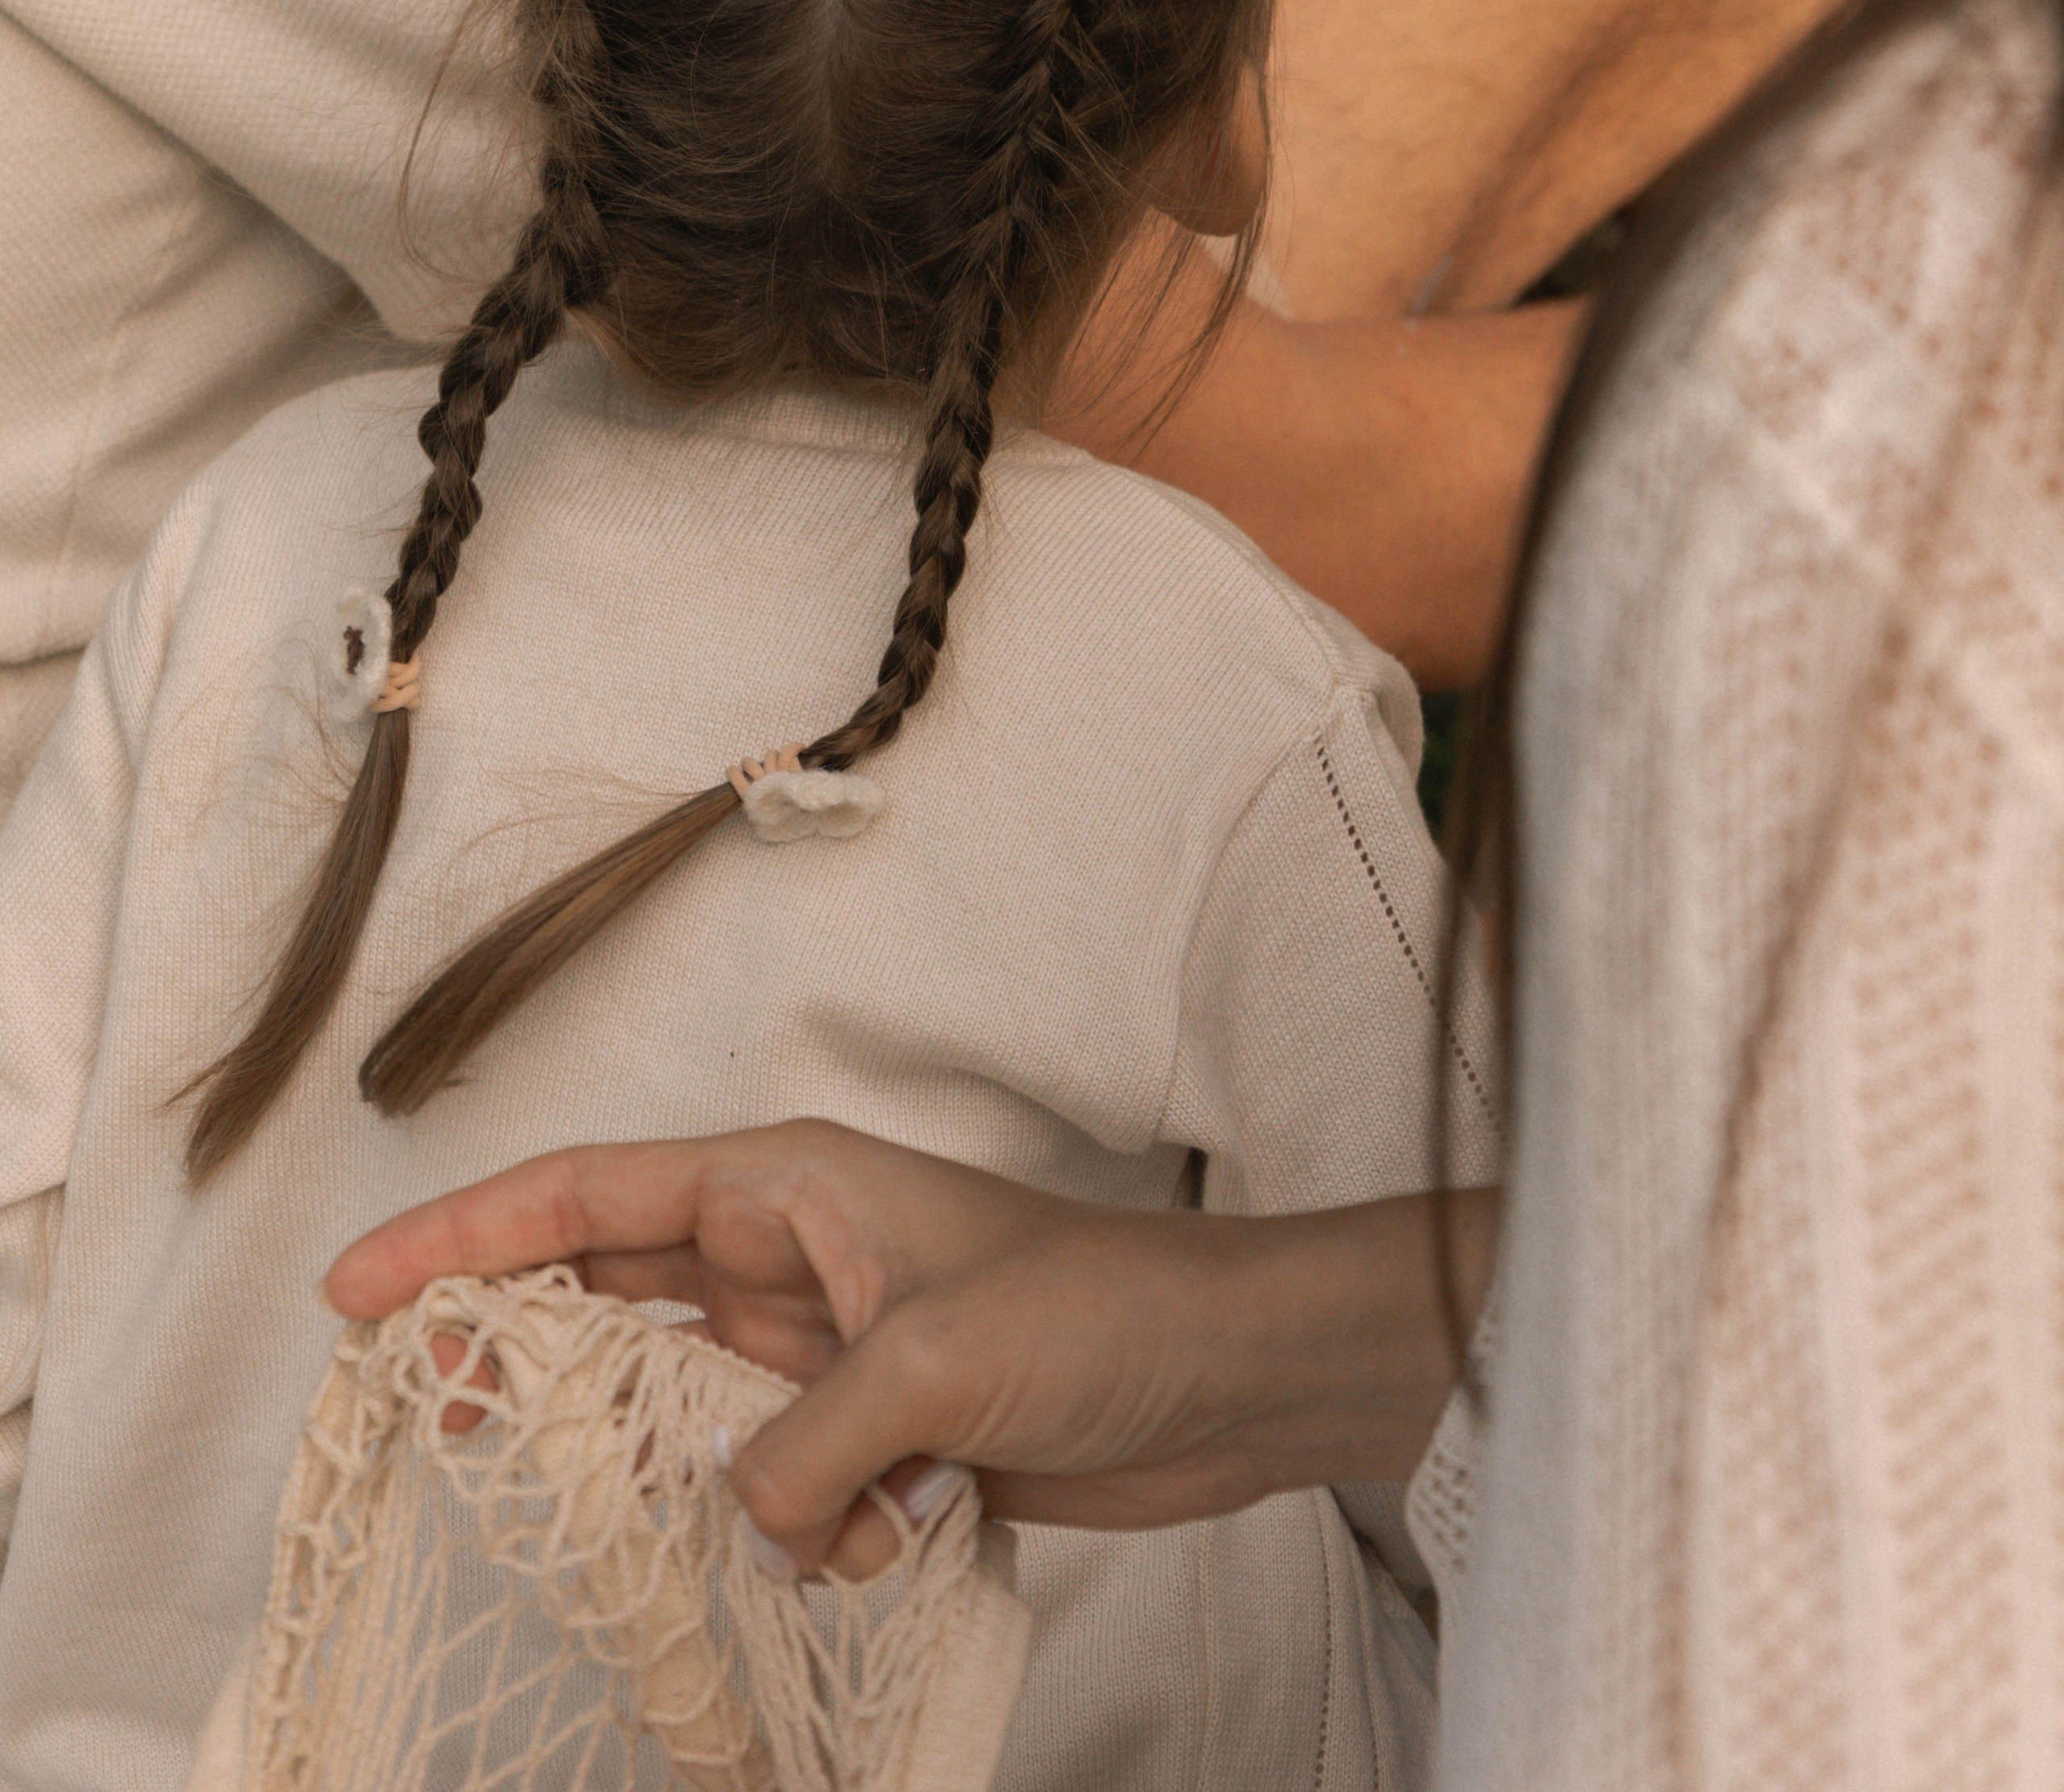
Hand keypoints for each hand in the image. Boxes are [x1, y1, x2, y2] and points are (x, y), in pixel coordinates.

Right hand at [324, 1122, 1493, 1577]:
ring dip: (671, 1472)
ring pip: (682, 1409)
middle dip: (519, 1352)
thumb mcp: (935, 1365)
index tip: (361, 1286)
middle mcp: (788, 1257)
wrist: (1222, 1376)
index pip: (589, 1192)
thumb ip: (807, 1447)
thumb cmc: (1096, 1311)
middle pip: (605, 1293)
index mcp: (787, 1185)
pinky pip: (772, 1487)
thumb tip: (749, 1523)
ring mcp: (823, 1347)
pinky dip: (797, 1532)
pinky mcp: (869, 1430)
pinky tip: (875, 1542)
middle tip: (425, 1415)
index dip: (465, 1232)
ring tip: (659, 1512)